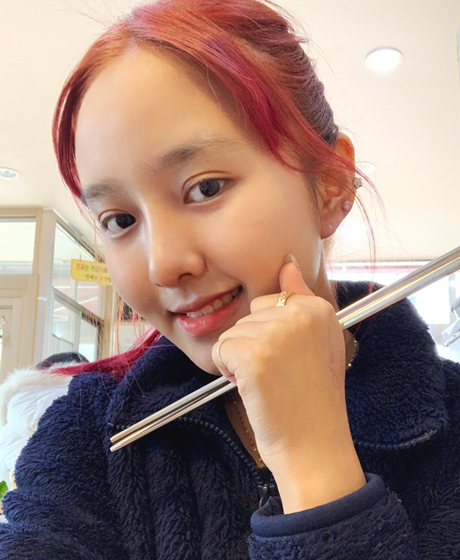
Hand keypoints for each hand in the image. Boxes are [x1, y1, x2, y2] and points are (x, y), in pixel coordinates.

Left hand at [212, 258, 364, 512]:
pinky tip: (254, 389)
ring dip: (241, 359)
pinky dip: (229, 371)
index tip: (292, 361)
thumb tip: (288, 263)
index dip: (272, 334)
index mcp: (319, 308)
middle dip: (254, 343)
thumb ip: (301, 299)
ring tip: (269, 384)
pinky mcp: (254, 354)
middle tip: (280, 375)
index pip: (272, 301)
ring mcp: (277, 333)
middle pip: (250, 314)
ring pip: (233, 332)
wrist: (313, 446)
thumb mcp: (319, 342)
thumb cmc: (313, 399)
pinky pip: (221, 349)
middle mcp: (300, 314)